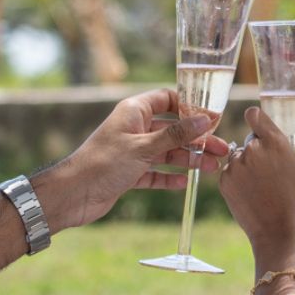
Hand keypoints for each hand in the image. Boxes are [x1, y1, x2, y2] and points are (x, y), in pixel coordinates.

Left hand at [33, 89, 230, 230]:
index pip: (167, 99)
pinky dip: (169, 177)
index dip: (190, 107)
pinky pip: (155, 172)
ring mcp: (132, 151)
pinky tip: (185, 182)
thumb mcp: (144, 147)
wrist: (73, 195)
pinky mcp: (129, 173)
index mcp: (134, 111)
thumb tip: (204, 120)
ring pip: (167, 152)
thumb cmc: (103, 163)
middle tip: (221, 148)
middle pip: (173, 129)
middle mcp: (134, 128)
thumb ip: (176, 134)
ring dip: (188, 159)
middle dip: (196, 139)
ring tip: (212, 166)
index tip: (213, 117)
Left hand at [216, 103, 294, 267]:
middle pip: (251, 137)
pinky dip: (239, 177)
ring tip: (265, 183)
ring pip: (240, 154)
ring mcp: (235, 166)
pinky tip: (254, 191)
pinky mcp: (224, 182)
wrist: (279, 233)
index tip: (264, 127)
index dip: (259, 119)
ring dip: (249, 162)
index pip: (254, 114)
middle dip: (261, 148)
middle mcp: (250, 150)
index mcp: (273, 142)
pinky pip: (230, 170)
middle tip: (275, 168)